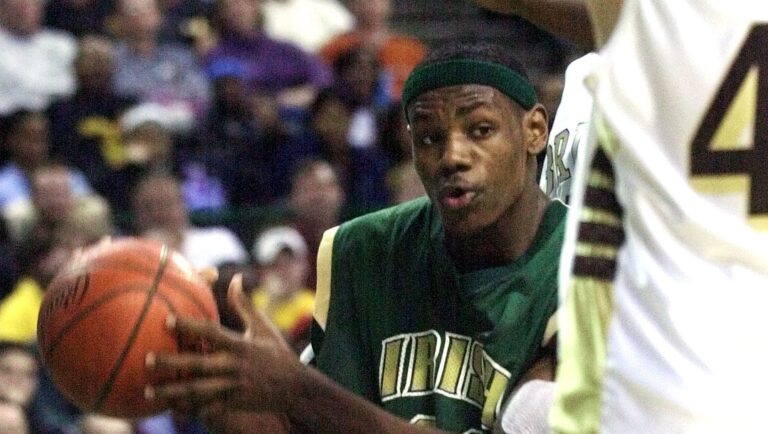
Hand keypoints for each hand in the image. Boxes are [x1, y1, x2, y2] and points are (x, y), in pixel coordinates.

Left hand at [145, 274, 302, 415]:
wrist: (295, 388)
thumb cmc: (276, 354)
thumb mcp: (263, 328)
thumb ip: (245, 305)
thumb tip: (235, 278)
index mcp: (239, 346)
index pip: (211, 332)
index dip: (189, 326)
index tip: (167, 320)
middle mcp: (235, 366)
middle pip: (198, 364)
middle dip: (172, 363)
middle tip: (146, 360)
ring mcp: (233, 387)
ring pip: (198, 391)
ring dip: (172, 393)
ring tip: (148, 392)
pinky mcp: (234, 404)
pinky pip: (206, 408)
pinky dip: (187, 409)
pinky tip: (167, 408)